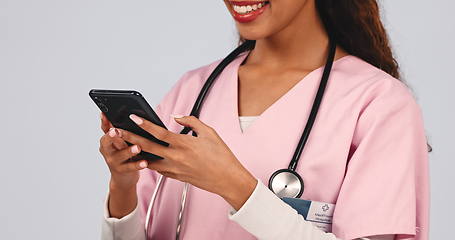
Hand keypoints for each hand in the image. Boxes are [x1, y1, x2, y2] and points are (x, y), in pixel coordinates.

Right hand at [99, 112, 147, 190]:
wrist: (123, 178)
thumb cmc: (125, 155)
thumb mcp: (121, 142)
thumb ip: (123, 131)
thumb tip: (132, 114)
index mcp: (107, 141)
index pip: (104, 129)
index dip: (104, 121)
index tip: (104, 114)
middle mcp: (107, 150)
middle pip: (107, 142)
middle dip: (111, 136)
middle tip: (116, 130)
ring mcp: (113, 161)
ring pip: (120, 155)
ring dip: (128, 151)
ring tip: (137, 147)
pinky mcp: (121, 171)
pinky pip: (130, 167)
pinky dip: (137, 164)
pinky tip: (144, 162)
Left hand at [110, 114, 257, 209]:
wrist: (227, 179)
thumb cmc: (221, 155)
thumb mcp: (209, 132)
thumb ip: (191, 121)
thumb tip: (176, 117)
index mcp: (184, 144)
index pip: (158, 132)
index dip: (144, 124)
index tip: (133, 117)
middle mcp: (176, 157)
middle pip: (147, 146)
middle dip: (130, 138)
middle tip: (118, 131)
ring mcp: (174, 169)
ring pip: (149, 160)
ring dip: (137, 152)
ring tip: (127, 145)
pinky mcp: (176, 177)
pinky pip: (159, 169)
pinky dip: (151, 162)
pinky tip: (146, 157)